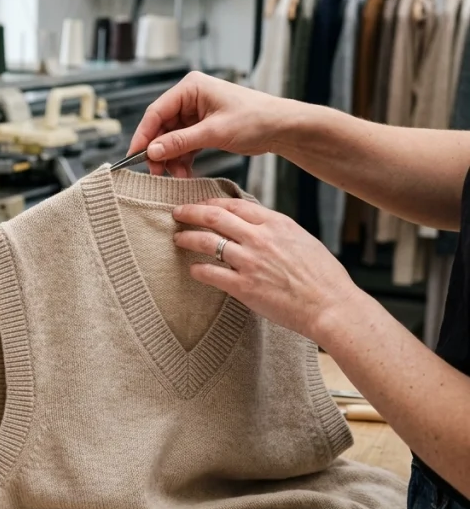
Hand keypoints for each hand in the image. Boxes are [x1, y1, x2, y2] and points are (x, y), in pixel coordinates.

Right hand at [128, 71, 295, 177]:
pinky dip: (182, 159)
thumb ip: (180, 142)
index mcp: (191, 88)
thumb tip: (152, 151)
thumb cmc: (255, 119)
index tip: (134, 156)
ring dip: (171, 159)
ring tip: (177, 176)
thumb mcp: (214, 132)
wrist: (282, 128)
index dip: (143, 135)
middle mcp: (190, 98)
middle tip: (156, 172)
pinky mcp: (202, 127)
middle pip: (161, 127)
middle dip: (159, 151)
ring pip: (171, 139)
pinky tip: (185, 173)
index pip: (156, 112)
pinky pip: (183, 144)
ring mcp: (195, 113)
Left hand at [172, 198, 364, 342]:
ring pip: (207, 242)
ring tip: (178, 239)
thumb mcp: (302, 240)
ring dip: (187, 238)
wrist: (331, 306)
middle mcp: (260, 238)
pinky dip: (198, 270)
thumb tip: (257, 226)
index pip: (235, 204)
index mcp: (277, 223)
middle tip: (178, 213)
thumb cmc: (323, 277)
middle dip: (191, 212)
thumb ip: (276, 231)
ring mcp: (250, 262)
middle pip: (215, 217)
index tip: (201, 205)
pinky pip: (210, 273)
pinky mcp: (243, 287)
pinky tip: (193, 270)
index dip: (212, 202)